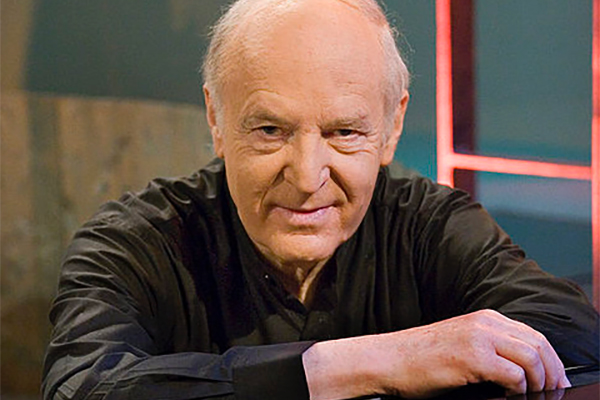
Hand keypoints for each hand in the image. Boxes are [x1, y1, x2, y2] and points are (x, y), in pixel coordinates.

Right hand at [303, 309, 569, 398]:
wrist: (389, 359)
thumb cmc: (420, 357)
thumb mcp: (461, 343)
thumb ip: (490, 347)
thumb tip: (521, 370)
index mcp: (484, 318)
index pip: (533, 335)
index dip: (551, 361)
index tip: (553, 381)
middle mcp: (485, 323)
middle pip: (539, 345)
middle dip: (552, 373)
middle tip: (550, 394)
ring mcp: (479, 338)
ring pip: (532, 359)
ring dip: (539, 383)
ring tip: (532, 398)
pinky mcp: (472, 358)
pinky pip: (514, 375)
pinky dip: (520, 390)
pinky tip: (509, 396)